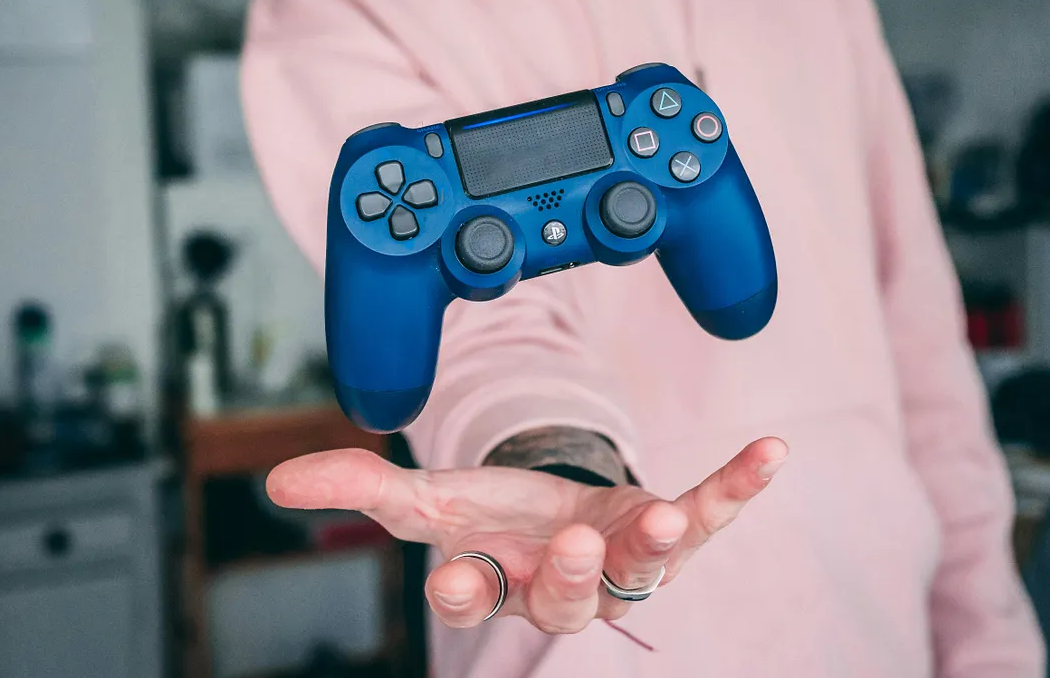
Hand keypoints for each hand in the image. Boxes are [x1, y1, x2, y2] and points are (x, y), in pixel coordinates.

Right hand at [265, 436, 787, 634]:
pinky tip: (770, 452)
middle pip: (569, 597)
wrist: (557, 507)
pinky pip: (709, 513)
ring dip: (655, 543)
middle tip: (579, 544)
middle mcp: (565, 583)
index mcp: (500, 581)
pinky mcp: (670, 526)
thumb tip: (278, 482)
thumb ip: (360, 491)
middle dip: (573, 575)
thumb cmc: (493, 517)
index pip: (475, 598)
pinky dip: (739, 485)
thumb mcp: (427, 496)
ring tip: (662, 517)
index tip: (459, 576)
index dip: (467, 591)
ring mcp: (624, 561)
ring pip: (642, 569)